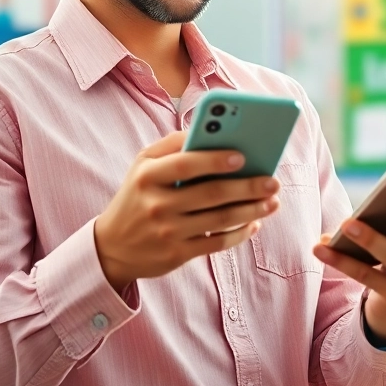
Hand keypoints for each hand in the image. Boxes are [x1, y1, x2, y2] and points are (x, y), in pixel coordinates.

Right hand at [95, 131, 281, 290]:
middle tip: (273, 181)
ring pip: (219, 219)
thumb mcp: (142, 166)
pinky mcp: (177, 254)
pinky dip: (240, 233)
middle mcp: (157, 204)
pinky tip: (255, 223)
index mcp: (148, 176)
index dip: (215, 160)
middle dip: (247, 187)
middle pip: (211, 193)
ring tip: (272, 202)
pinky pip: (216, 242)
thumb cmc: (137, 195)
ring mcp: (167, 231)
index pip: (186, 164)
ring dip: (251, 210)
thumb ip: (172, 146)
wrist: (112, 246)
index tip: (243, 156)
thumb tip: (210, 131)